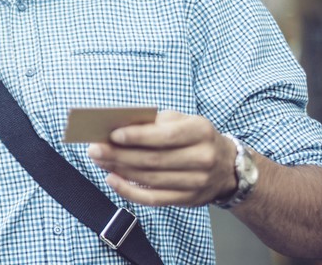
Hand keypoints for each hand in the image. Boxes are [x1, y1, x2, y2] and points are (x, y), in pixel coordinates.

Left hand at [87, 110, 236, 206]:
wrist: (227, 167)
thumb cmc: (194, 137)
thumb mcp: (183, 121)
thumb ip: (155, 122)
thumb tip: (117, 128)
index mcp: (201, 132)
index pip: (165, 136)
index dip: (138, 136)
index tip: (112, 134)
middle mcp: (202, 158)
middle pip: (153, 159)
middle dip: (120, 155)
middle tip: (94, 149)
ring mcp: (197, 182)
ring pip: (150, 179)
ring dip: (120, 170)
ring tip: (99, 161)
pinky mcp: (187, 200)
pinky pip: (153, 199)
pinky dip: (129, 191)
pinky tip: (112, 180)